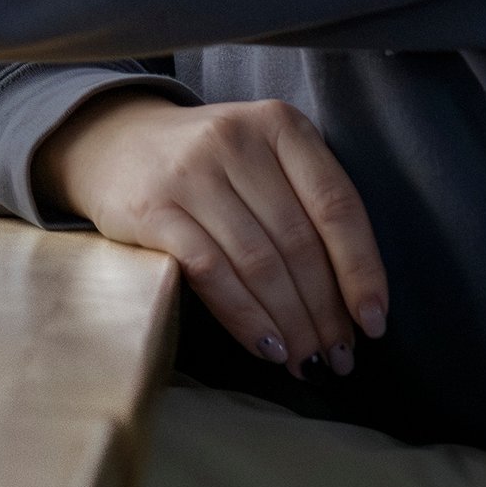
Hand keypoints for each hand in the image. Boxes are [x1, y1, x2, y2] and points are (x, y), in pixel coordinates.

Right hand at [35, 94, 385, 377]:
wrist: (111, 143)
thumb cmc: (208, 165)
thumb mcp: (263, 158)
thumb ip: (305, 205)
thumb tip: (355, 302)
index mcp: (280, 125)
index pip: (338, 206)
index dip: (362, 270)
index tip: (374, 322)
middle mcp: (237, 141)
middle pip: (299, 243)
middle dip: (326, 311)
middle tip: (338, 357)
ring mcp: (191, 173)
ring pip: (259, 263)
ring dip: (291, 323)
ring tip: (306, 361)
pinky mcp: (153, 208)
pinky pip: (211, 272)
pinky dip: (245, 316)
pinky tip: (266, 346)